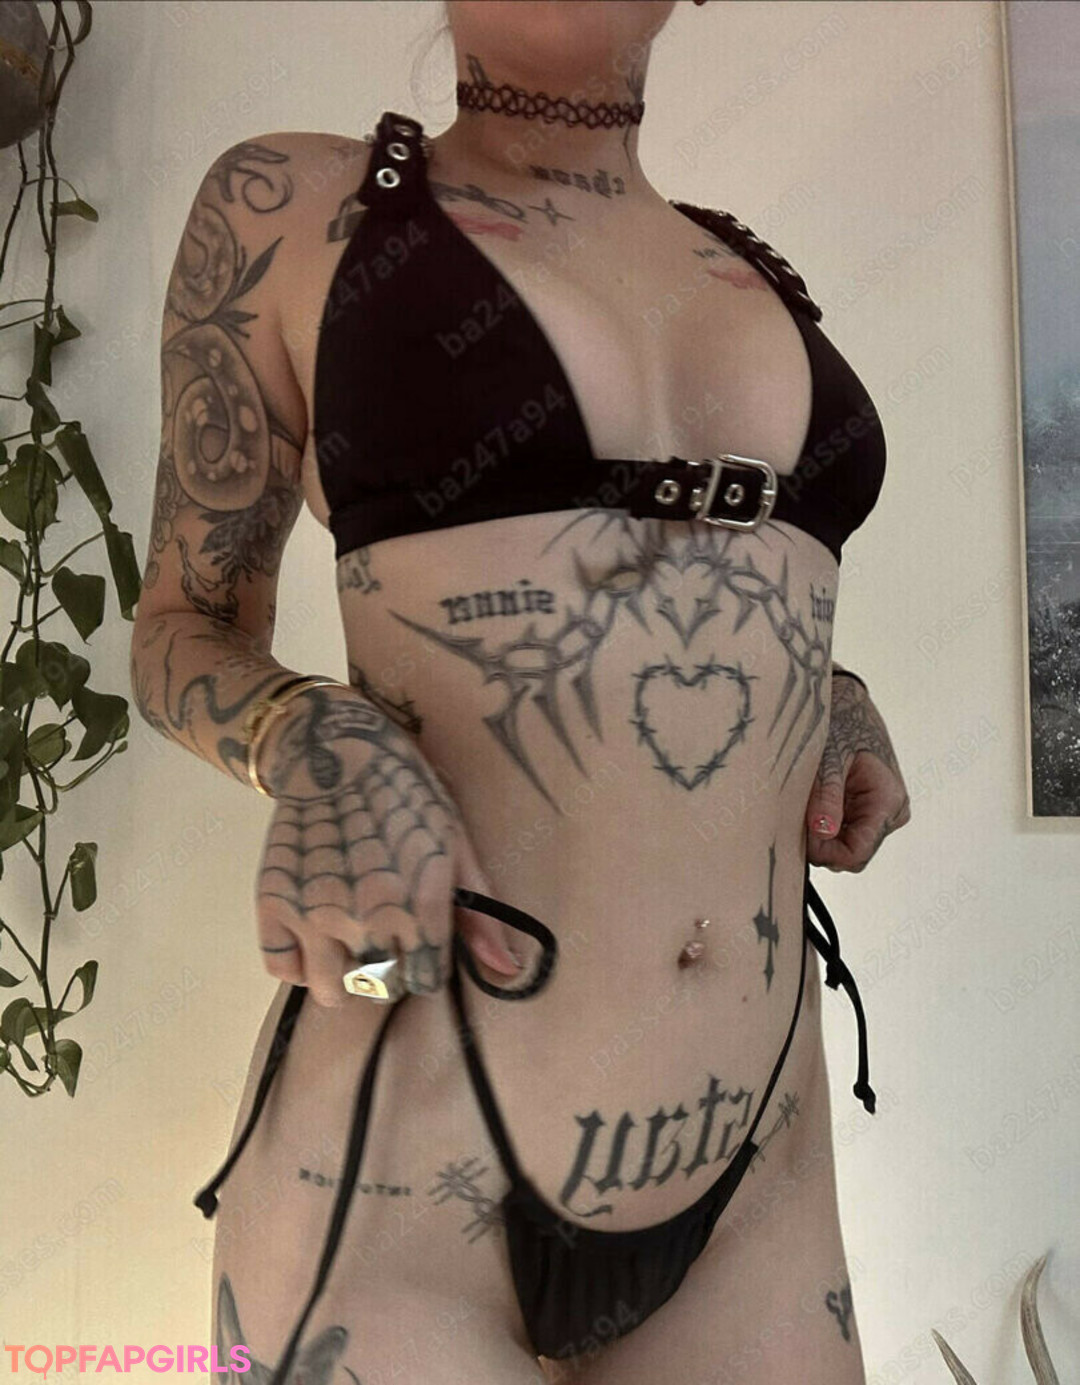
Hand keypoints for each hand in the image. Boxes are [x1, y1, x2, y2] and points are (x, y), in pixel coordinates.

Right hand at [253, 685, 523, 1006]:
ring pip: (331, 992)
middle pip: (381, 988)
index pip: (427, 979)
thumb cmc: (406, 792)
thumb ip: (479, 912)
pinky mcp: (272, 905)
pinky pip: (282, 968)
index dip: (428, 964)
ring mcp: (314, 915)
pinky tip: (316, 937)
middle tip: (388, 937)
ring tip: (353, 942)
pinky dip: (298, 963)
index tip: (422, 943)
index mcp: (419, 904)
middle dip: (390, 972)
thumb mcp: (454, 843)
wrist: (334, 747)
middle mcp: (367, 918)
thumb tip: (508, 971)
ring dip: (345, 977)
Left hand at [805, 673, 910, 871]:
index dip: (825, 852)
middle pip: (850, 854)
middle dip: (821, 842)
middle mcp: (891, 812)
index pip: (857, 854)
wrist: (847, 702)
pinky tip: (813, 801)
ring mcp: (880, 813)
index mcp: (887, 801)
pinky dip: (823, 824)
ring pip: (844, 845)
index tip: (800, 835)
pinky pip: (843, 832)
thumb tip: (823, 833)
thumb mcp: (829, 757)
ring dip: (820, 832)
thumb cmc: (842, 722)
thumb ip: (826, 794)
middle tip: (797, 814)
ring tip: (807, 800)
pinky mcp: (868, 809)